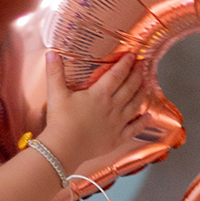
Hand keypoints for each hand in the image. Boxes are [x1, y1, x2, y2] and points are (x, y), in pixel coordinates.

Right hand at [40, 50, 146, 174]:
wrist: (64, 147)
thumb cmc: (60, 121)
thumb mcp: (56, 93)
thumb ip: (55, 72)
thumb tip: (51, 53)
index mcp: (99, 94)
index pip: (116, 75)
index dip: (125, 64)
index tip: (132, 55)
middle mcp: (112, 107)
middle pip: (129, 87)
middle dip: (137, 74)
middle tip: (142, 65)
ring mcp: (117, 123)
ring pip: (134, 105)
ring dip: (141, 93)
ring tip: (147, 84)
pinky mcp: (117, 138)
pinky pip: (134, 129)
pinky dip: (142, 122)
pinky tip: (148, 116)